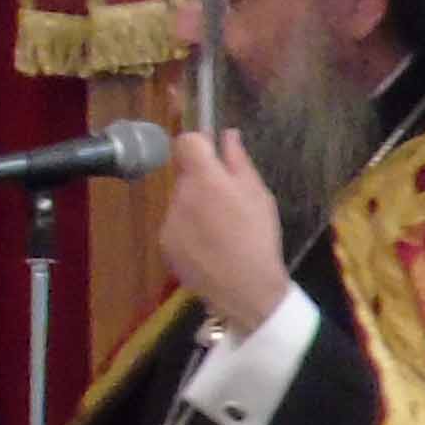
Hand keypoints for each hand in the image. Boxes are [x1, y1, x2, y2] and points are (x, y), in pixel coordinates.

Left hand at [154, 129, 292, 333]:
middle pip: (185, 175)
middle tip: (228, 203)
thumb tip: (227, 134)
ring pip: (181, 201)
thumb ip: (239, 162)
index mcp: (206, 179)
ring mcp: (169, 220)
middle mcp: (181, 194)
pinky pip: (176, 225)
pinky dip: (189, 231)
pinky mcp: (165, 242)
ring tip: (221, 231)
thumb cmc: (259, 239)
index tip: (212, 154)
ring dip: (196, 207)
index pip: (186, 142)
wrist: (246, 289)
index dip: (199, 144)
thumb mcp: (260, 196)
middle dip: (202, 181)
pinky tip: (210, 247)